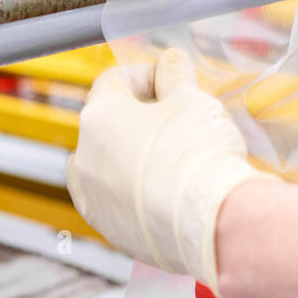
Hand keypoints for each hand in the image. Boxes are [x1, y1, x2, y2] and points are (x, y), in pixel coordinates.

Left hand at [66, 48, 277, 287]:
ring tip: (171, 161)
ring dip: (132, 159)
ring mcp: (94, 202)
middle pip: (107, 126)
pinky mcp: (113, 234)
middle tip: (177, 122)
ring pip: (108, 168)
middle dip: (138, 119)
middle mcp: (85, 160)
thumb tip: (170, 64)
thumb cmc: (200, 157)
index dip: (147, 76)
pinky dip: (137, 195)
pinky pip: (120, 204)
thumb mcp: (192, 98)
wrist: (213, 224)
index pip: (113, 82)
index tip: (173, 82)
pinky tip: (170, 194)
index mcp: (98, 118)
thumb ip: (175, 74)